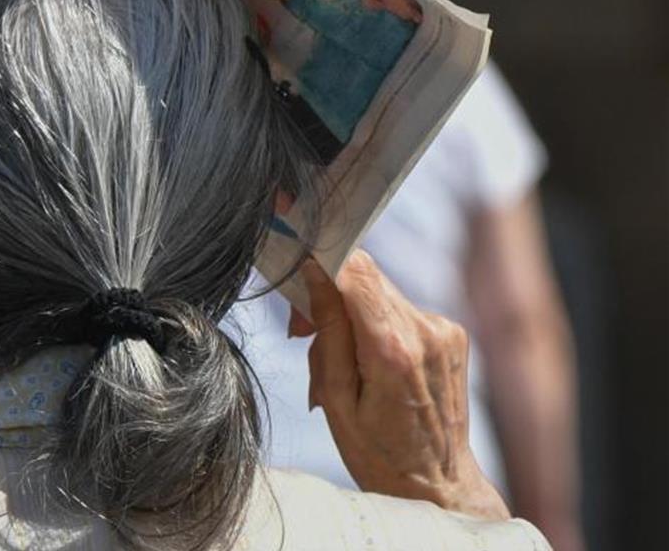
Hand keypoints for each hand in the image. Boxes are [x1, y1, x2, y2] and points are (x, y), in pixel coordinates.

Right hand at [291, 251, 508, 519]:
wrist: (438, 485)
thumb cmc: (379, 453)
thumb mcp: (336, 398)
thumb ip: (328, 330)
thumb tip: (315, 273)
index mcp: (395, 350)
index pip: (357, 270)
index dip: (322, 265)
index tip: (298, 281)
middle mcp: (427, 331)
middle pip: (366, 276)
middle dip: (330, 292)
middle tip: (304, 331)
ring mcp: (445, 329)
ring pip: (381, 291)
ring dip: (352, 310)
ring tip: (340, 357)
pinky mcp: (451, 332)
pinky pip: (400, 307)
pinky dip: (376, 322)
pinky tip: (369, 359)